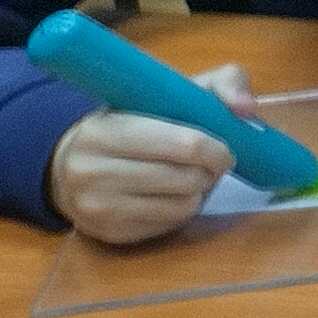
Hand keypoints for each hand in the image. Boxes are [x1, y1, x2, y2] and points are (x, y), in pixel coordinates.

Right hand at [47, 64, 253, 244]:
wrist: (70, 163)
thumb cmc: (131, 121)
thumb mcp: (167, 92)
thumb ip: (220, 84)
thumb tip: (247, 108)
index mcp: (103, 131)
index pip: (183, 145)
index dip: (215, 149)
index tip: (223, 147)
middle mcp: (91, 172)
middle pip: (186, 179)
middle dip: (209, 171)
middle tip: (208, 163)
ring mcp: (97, 207)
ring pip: (183, 205)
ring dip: (198, 191)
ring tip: (187, 175)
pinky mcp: (110, 233)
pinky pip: (171, 224)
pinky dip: (181, 209)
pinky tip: (169, 194)